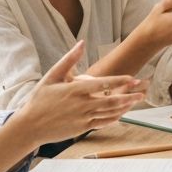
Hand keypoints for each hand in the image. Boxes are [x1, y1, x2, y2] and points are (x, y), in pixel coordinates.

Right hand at [19, 42, 148, 143]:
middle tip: (142, 90)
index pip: (103, 84)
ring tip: (136, 100)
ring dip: (125, 106)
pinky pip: (103, 123)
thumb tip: (81, 43)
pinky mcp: (82, 129)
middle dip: (129, 95)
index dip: (120, 81)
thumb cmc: (39, 99)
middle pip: (111, 100)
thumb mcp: (51, 76)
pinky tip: (122, 114)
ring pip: (109, 112)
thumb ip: (69, 60)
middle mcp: (82, 105)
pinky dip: (114, 118)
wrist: (29, 126)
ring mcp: (83, 118)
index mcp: (75, 91)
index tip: (133, 78)